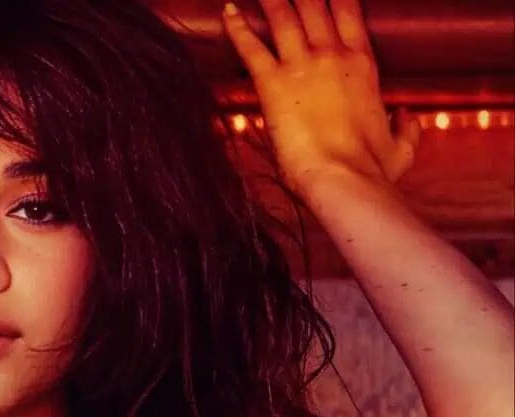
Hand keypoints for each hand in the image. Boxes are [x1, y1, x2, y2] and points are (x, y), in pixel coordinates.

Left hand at [221, 0, 419, 194]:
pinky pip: (251, 47)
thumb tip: (407, 117)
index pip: (348, 12)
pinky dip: (236, 27)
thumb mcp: (400, 148)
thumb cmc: (372, 169)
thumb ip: (406, 128)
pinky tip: (228, 11)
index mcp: (363, 65)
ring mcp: (303, 66)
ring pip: (283, 17)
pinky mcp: (273, 84)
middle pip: (314, 5)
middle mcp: (334, 56)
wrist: (345, 179)